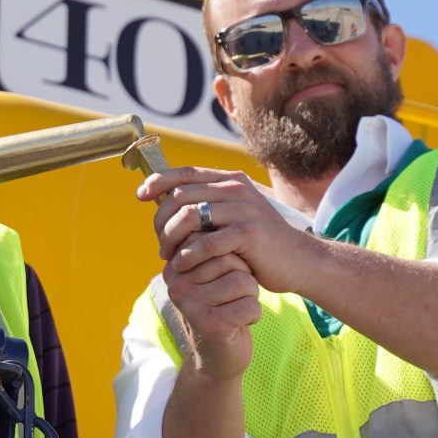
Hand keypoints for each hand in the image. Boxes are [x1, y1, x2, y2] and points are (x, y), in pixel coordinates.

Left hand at [138, 166, 321, 295]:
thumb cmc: (257, 243)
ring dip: (170, 239)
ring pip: (189, 217)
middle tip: (159, 244)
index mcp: (230, 180)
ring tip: (169, 257)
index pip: (185, 172)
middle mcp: (235, 189)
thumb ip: (206, 206)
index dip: (158, 181)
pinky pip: (206, 242)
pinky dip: (188, 255)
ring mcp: (243, 209)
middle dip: (161, 221)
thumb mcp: (233, 216)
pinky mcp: (249, 233)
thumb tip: (165, 203)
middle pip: (180, 196)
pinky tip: (183, 266)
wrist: (297, 260)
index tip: (140, 195)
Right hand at [166, 249, 261, 380]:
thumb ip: (209, 247)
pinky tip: (241, 322)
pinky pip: (249, 305)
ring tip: (235, 308)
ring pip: (243, 282)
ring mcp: (191, 305)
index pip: (216, 242)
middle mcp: (177, 284)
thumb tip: (212, 208)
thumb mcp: (211, 274)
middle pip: (231, 260)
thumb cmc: (221, 306)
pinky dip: (254, 314)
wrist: (217, 356)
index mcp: (176, 266)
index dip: (233, 260)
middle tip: (232, 297)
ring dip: (250, 297)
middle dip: (244, 277)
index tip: (224, 278)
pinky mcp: (210, 325)